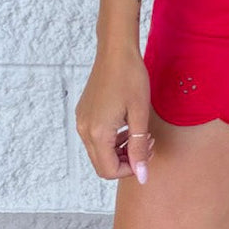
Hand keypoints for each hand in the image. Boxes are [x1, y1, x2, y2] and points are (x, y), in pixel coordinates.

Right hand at [75, 46, 155, 181]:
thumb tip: (142, 176)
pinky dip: (112, 140)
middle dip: (126, 161)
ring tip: (141, 135)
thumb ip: (139, 148)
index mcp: (98, 133)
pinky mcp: (83, 114)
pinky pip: (95, 138)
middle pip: (102, 165)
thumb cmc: (131, 78)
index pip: (109, 171)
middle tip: (146, 144)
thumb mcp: (140, 115)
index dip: (131, 169)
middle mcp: (84, 130)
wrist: (115, 51)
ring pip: (99, 152)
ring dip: (120, 151)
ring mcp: (82, 121)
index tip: (147, 153)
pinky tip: (127, 126)